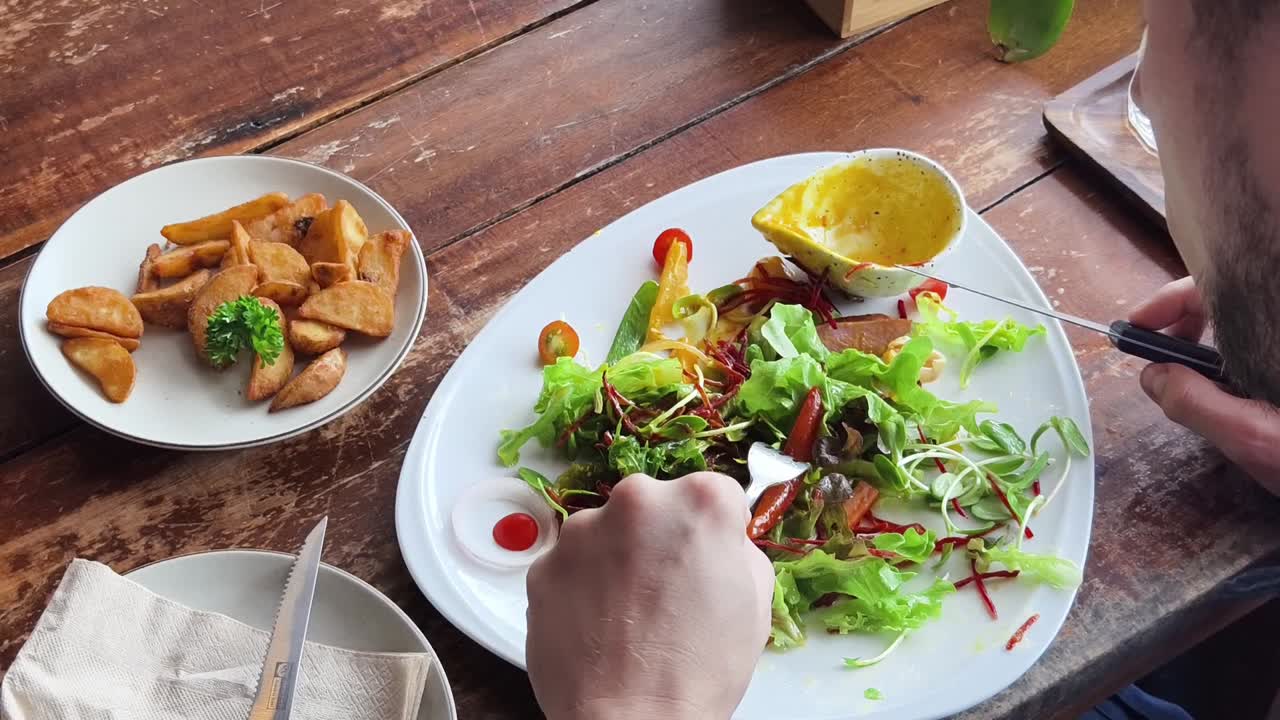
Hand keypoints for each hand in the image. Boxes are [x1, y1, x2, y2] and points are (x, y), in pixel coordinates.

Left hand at [526, 472, 773, 719]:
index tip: (706, 559)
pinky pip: (571, 567)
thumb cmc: (701, 671)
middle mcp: (636, 500)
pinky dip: (582, 588)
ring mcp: (582, 532)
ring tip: (628, 617)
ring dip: (616, 560)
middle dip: (658, 538)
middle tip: (665, 590)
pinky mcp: (543, 565)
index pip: (713, 494)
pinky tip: (598, 627)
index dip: (712, 531)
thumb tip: (718, 542)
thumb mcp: (754, 602)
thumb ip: (736, 552)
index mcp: (699, 500)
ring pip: (606, 533)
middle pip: (652, 505)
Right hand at [1130, 277, 1279, 494]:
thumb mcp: (1252, 438)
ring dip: (1209, 340)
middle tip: (1158, 352)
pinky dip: (1232, 357)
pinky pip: (1256, 347)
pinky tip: (1224, 384)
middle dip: (1186, 317)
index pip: (1218, 287)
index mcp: (1271, 336)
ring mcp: (1275, 354)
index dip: (1172, 299)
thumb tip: (1152, 375)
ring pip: (1244, 324)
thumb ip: (1194, 403)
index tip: (1137, 327)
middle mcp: (1275, 331)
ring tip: (1186, 372)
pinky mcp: (1274, 371)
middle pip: (1231, 299)